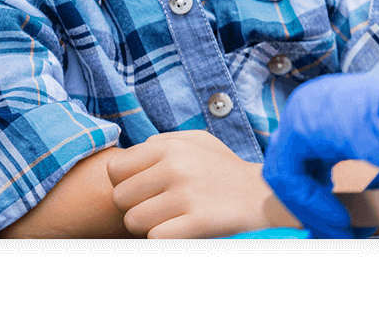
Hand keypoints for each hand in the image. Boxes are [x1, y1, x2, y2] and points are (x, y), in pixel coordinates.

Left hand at [106, 130, 293, 238]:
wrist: (263, 195)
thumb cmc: (223, 169)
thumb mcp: (196, 141)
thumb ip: (161, 142)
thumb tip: (129, 155)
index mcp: (171, 146)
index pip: (115, 169)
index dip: (124, 183)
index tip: (142, 189)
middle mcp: (175, 167)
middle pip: (120, 198)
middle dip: (134, 207)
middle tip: (156, 207)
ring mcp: (186, 196)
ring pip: (134, 221)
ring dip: (147, 226)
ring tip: (168, 219)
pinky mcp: (197, 223)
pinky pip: (155, 238)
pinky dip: (164, 237)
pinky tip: (181, 229)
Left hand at [262, 57, 378, 237]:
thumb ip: (366, 190)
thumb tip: (357, 221)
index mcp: (337, 110)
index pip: (310, 159)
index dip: (323, 198)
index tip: (348, 226)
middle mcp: (316, 104)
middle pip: (293, 165)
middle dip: (312, 206)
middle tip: (338, 233)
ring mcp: (305, 108)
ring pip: (286, 174)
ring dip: (313, 210)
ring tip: (345, 230)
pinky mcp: (300, 121)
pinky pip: (287, 174)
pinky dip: (311, 203)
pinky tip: (342, 218)